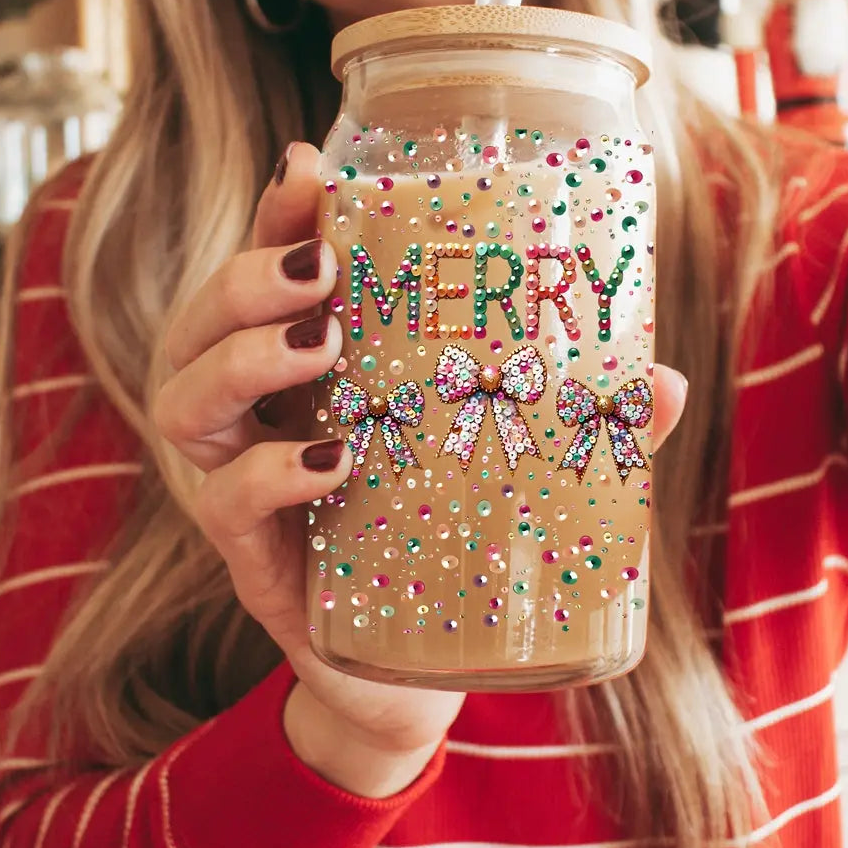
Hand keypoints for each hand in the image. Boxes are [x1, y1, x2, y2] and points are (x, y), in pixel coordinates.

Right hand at [154, 142, 688, 797]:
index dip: (276, 218)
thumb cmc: (449, 548)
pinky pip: (226, 504)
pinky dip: (271, 473)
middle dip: (246, 279)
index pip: (267, 279)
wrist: (414, 678)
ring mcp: (240, 492)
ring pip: (183, 403)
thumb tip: (665, 382)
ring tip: (320, 342)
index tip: (310, 169)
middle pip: (197, 325)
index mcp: (307, 380)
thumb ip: (577, 427)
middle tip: (320, 269)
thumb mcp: (507, 470)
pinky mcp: (253, 564)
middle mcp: (257, 424)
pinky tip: (332, 458)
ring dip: (242, 358)